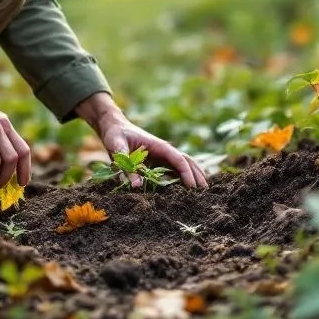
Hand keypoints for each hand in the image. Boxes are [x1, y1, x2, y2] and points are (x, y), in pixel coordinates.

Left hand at [74, 92, 208, 189]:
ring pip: (182, 166)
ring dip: (193, 176)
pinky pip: (172, 170)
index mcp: (158, 146)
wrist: (112, 126)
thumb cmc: (115, 135)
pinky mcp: (156, 161)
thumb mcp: (117, 148)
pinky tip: (187, 189)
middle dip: (197, 175)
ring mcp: (161, 156)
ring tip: (203, 191)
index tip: (192, 187)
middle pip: (186, 162)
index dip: (187, 173)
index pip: (178, 159)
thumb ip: (126, 167)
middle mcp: (163, 151)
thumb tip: (137, 186)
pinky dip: (182, 178)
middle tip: (206, 191)